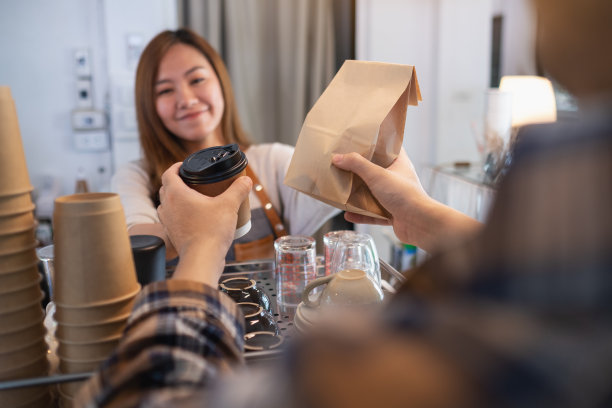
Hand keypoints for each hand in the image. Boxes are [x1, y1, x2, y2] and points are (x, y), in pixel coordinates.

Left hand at [157, 163, 251, 285]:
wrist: (202, 258)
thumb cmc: (211, 231)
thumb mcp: (229, 205)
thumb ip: (238, 190)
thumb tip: (246, 180)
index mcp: (176, 194)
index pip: (168, 173)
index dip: (176, 166)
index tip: (185, 165)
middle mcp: (167, 207)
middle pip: (166, 188)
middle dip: (177, 182)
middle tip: (192, 181)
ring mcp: (167, 222)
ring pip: (167, 205)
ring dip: (176, 200)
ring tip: (193, 199)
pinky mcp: (172, 235)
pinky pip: (172, 220)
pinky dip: (179, 215)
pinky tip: (194, 218)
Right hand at [332, 149, 480, 252]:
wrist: (420, 223)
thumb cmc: (405, 195)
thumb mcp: (377, 175)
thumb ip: (356, 165)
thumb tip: (338, 157)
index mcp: (399, 163)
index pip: (387, 148)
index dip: (374, 143)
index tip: (359, 140)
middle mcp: (397, 179)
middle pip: (375, 171)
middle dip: (359, 170)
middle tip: (344, 164)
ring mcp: (394, 197)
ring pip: (372, 193)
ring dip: (358, 194)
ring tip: (342, 190)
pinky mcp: (391, 214)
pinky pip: (372, 213)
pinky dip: (360, 214)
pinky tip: (348, 214)